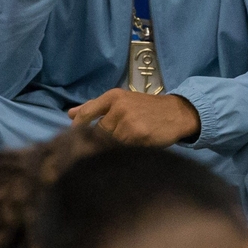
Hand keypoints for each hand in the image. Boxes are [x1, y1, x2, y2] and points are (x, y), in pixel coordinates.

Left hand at [67, 89, 200, 146]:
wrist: (177, 113)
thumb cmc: (146, 108)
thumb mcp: (121, 101)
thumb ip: (95, 108)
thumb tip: (70, 114)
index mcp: (112, 97)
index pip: (86, 113)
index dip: (79, 128)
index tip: (77, 139)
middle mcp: (118, 107)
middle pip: (98, 132)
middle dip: (101, 141)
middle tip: (111, 145)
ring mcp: (128, 121)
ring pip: (109, 142)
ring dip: (114, 147)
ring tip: (127, 144)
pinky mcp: (138, 135)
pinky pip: (122, 149)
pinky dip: (125, 151)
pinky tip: (134, 147)